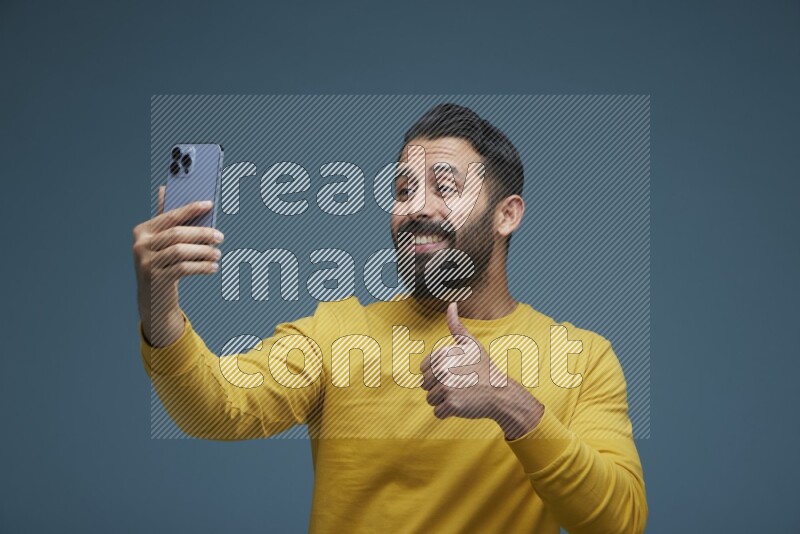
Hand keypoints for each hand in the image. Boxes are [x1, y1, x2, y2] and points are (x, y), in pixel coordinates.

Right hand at [133, 186, 223, 346]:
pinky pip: (184, 268)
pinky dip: (202, 267)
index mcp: (142, 231)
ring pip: (181, 251)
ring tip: (218, 254)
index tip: (210, 204)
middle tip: (220, 236)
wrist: (153, 300)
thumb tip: (164, 189)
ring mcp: (145, 263)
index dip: (190, 209)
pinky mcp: (156, 279)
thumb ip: (165, 219)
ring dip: (204, 252)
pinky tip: (213, 267)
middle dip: (202, 234)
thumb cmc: (161, 264)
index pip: (170, 216)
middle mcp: (140, 246)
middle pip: (176, 234)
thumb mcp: (160, 243)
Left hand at [420, 302, 544, 438]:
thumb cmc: (485, 369)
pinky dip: (448, 412)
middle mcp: (443, 369)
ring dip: (444, 401)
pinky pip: (437, 412)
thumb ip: (457, 326)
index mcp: (444, 354)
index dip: (437, 374)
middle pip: (425, 385)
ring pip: (430, 399)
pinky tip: (463, 405)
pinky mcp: (451, 404)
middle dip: (440, 388)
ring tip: (462, 394)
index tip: (454, 374)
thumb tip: (451, 304)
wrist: (502, 394)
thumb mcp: (471, 344)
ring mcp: (447, 387)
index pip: (423, 369)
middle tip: (460, 386)